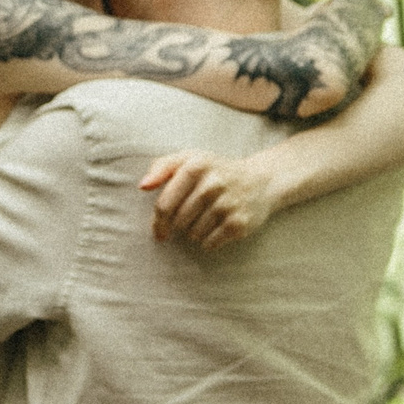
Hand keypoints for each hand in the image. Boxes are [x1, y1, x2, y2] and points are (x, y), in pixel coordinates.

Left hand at [140, 151, 278, 249]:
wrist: (260, 182)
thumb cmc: (216, 171)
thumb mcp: (190, 159)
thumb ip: (162, 167)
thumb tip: (143, 186)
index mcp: (196, 165)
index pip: (164, 205)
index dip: (158, 221)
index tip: (159, 231)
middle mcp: (213, 183)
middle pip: (178, 222)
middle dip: (179, 225)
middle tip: (191, 217)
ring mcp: (228, 204)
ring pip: (193, 234)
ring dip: (194, 232)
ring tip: (207, 218)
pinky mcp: (239, 223)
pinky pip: (209, 243)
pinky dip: (208, 241)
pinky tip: (216, 228)